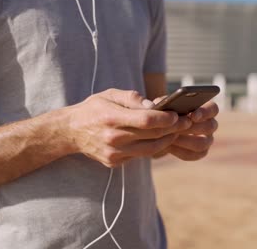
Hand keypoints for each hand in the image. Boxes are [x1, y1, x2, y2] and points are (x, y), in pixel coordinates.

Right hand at [66, 89, 191, 167]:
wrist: (71, 132)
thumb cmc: (93, 109)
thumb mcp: (109, 95)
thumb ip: (132, 98)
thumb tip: (154, 105)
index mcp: (111, 118)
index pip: (146, 120)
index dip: (166, 119)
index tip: (178, 114)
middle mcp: (113, 138)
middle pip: (152, 136)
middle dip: (173, 129)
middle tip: (186, 122)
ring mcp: (114, 153)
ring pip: (150, 149)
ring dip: (166, 140)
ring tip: (175, 131)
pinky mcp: (114, 162)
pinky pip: (140, 155)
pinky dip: (151, 147)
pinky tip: (158, 139)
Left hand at [152, 97, 218, 160]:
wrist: (160, 131)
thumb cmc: (165, 113)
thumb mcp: (163, 105)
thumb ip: (164, 102)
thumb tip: (159, 102)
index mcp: (205, 108)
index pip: (212, 108)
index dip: (205, 112)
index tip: (192, 116)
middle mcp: (210, 124)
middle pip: (210, 127)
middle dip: (192, 128)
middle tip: (177, 128)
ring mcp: (207, 140)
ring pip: (202, 143)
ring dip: (185, 140)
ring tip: (170, 137)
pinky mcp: (200, 152)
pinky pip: (194, 154)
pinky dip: (180, 151)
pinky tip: (169, 146)